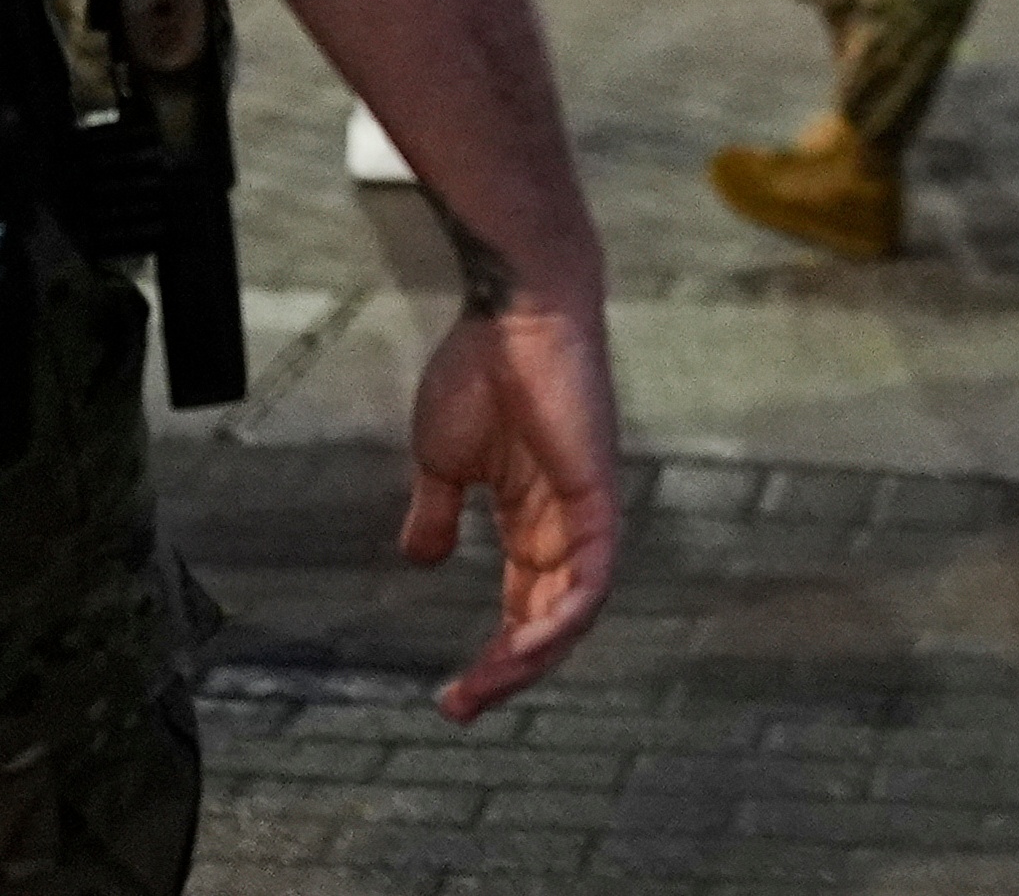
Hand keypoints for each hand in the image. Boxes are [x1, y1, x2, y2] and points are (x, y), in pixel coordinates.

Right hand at [399, 299, 622, 720]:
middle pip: (551, 619)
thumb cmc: (480, 369)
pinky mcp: (599, 496)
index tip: (450, 694)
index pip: (525, 602)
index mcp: (533, 515)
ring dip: (530, 658)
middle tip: (460, 708)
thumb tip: (420, 559)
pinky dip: (559, 620)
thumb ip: (438, 511)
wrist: (511, 312)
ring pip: (573, 613)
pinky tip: (519, 647)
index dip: (496, 652)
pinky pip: (589, 579)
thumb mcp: (443, 459)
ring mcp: (588, 511)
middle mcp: (567, 522)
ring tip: (482, 688)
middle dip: (509, 672)